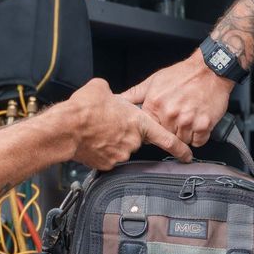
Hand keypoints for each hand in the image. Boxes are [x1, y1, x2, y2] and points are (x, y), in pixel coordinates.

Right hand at [67, 78, 190, 169]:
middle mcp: (132, 141)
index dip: (180, 149)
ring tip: (95, 130)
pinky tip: (90, 140)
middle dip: (124, 132)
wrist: (65, 128)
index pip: (166, 138)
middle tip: (108, 123)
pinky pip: (107, 157)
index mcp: (138, 122)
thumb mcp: (101, 89)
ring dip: (111, 140)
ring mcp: (120, 154)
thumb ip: (113, 94)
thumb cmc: (85, 108)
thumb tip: (109, 94)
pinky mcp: (106, 164)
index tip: (188, 156)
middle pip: (135, 139)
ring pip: (120, 148)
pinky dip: (101, 150)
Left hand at [122, 51, 233, 153]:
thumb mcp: (154, 80)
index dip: (154, 128)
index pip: (148, 130)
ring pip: (182, 141)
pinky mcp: (204, 125)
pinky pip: (198, 142)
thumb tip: (118, 100)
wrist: (210, 69)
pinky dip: (199, 136)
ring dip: (185, 134)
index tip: (160, 123)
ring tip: (189, 117)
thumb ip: (135, 94)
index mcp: (155, 104)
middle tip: (179, 117)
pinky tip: (198, 122)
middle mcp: (170, 114)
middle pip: (166, 137)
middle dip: (171, 130)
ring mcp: (187, 120)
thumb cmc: (183, 74)